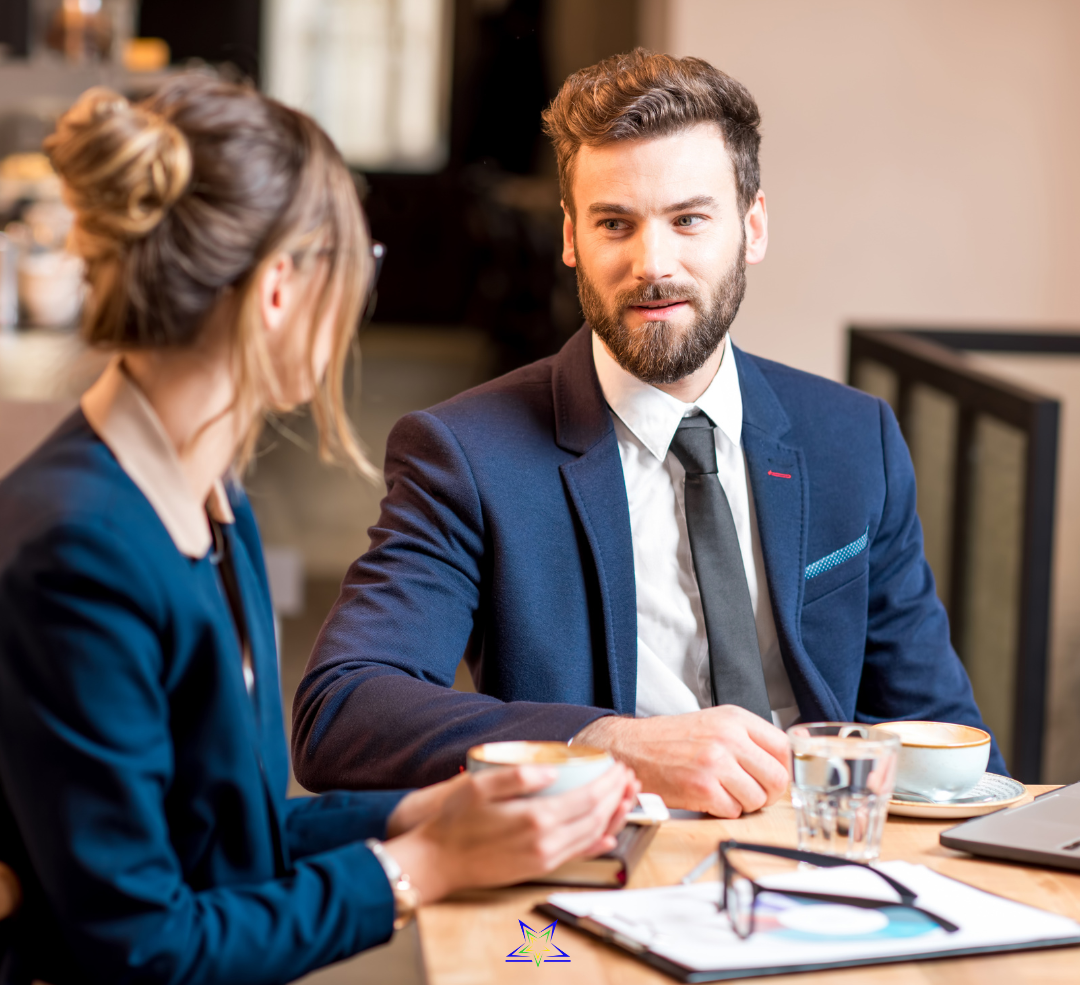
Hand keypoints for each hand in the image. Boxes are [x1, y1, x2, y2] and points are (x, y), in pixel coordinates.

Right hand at [383, 762, 638, 903]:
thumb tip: (551, 771)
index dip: (608, 782)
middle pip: (596, 817)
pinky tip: (608, 834)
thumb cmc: (453, 822)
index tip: (618, 766)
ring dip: (614, 816)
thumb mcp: (479, 787)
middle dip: (617, 795)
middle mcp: (546, 844)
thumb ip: (518, 777)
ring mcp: (544, 859)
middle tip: (627, 777)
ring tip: (625, 797)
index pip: (588, 799)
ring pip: (593, 837)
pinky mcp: (538, 869)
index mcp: (535, 820)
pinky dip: (599, 842)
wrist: (437, 862)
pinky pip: (579, 854)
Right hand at [574, 706, 789, 817]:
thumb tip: (779, 763)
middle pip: (777, 777)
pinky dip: (724, 811)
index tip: (773, 777)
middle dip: (768, 793)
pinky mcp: (703, 788)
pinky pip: (734, 812)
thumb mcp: (713, 723)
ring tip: (725, 794)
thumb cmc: (670, 740)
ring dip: (744, 804)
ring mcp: (716, 763)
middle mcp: (728, 737)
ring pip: (758, 799)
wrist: (632, 748)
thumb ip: (746, 738)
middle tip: (753, 793)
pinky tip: (708, 798)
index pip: (783, 747)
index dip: (782, 768)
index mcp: (734, 718)